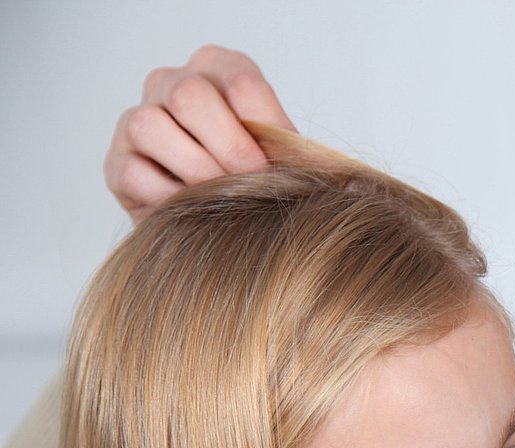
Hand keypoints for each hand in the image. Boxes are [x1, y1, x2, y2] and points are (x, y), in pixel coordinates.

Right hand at [105, 45, 295, 222]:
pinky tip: (194, 210)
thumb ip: (284, 145)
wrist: (219, 215)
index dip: (264, 127)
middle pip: (189, 95)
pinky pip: (135, 174)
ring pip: (150, 127)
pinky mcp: (117, 163)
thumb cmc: (252, 173)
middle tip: (252, 181)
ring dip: (196, 170)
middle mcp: (170, 82)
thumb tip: (301, 158)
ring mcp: (136, 120)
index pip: (240, 82)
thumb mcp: (277, 151)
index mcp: (217, 68)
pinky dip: (169, 198)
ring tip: (223, 197)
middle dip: (229, 147)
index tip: (278, 164)